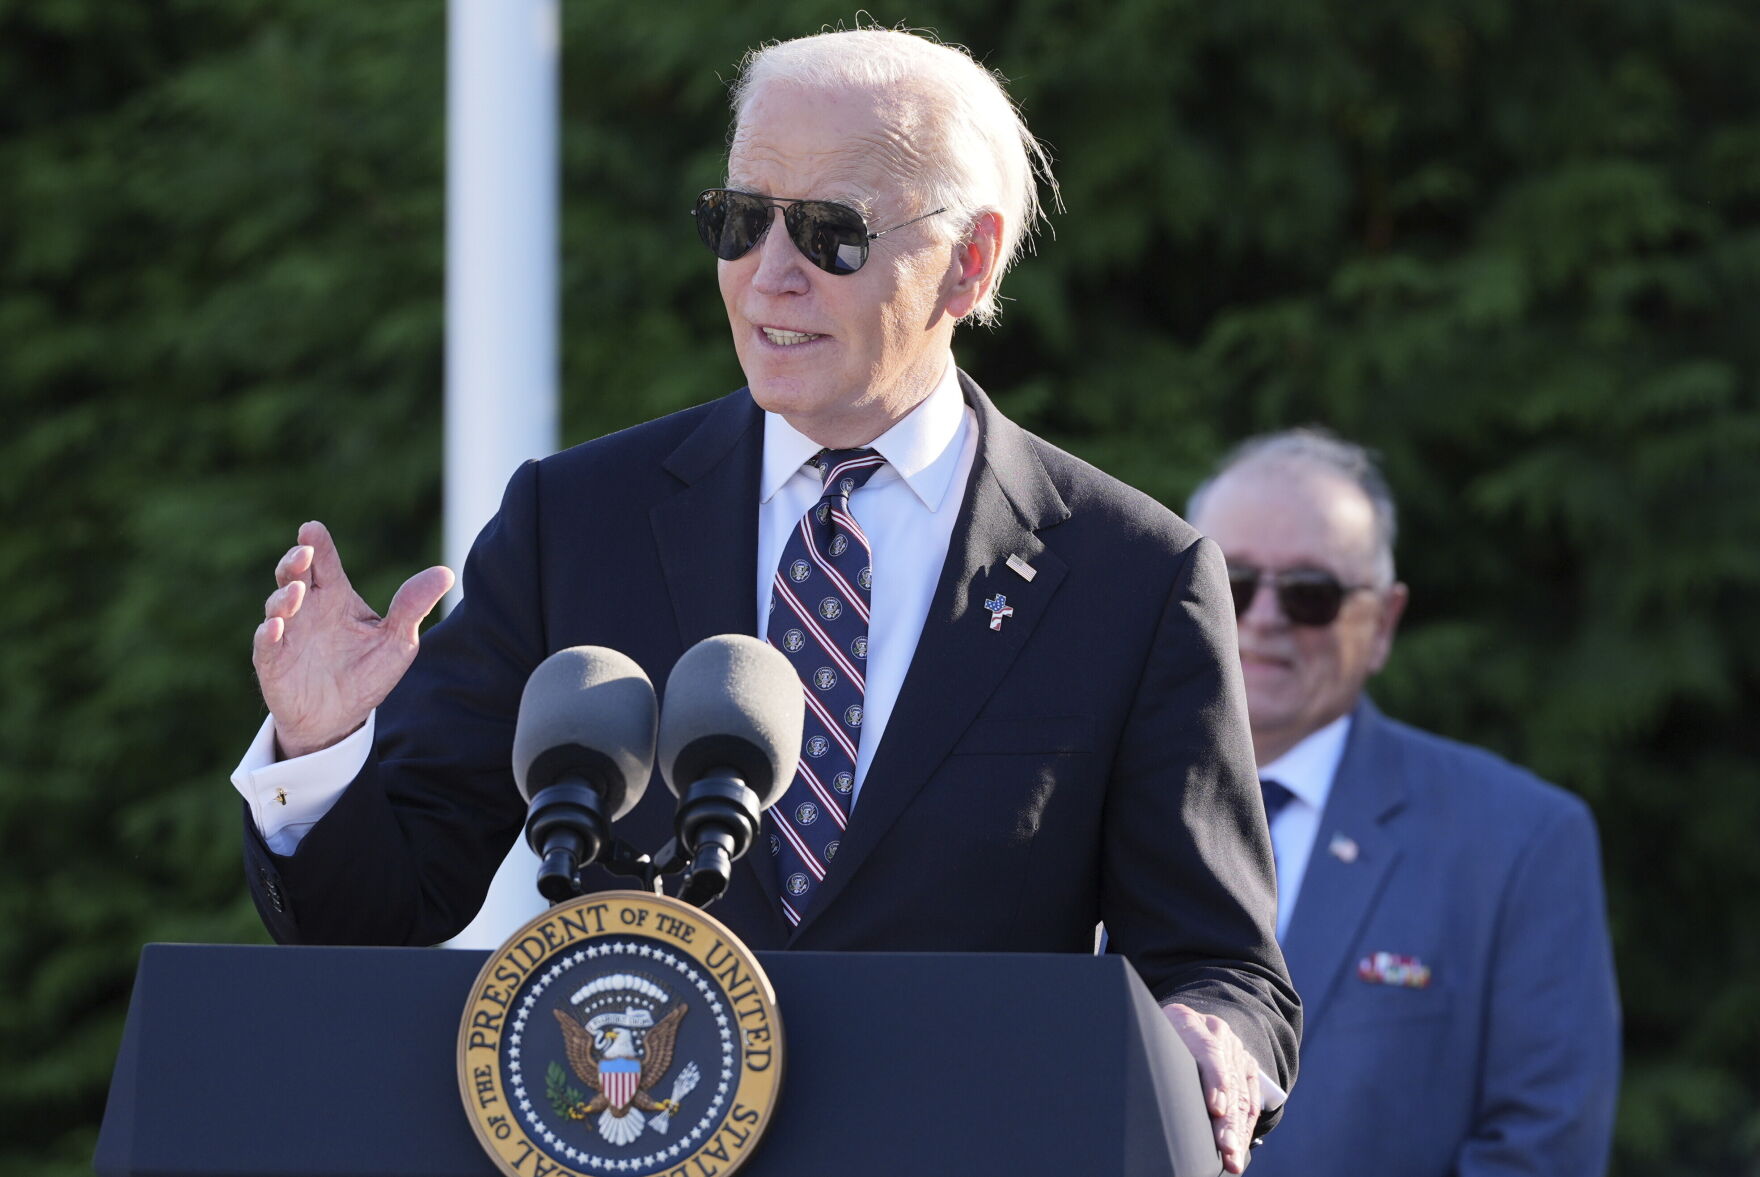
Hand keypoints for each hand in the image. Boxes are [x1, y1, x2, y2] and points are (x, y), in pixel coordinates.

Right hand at [252, 521, 453, 758]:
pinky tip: (276, 627)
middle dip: (295, 563)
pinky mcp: (273, 662)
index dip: (318, 545)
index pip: (326, 565)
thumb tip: (446, 573)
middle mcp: (307, 610)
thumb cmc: (367, 674)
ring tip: (297, 591)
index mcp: (336, 598)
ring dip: (284, 597)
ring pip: (277, 606)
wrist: (340, 719)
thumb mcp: (398, 641)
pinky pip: (265, 645)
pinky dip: (268, 635)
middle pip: (294, 575)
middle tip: (304, 552)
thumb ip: (412, 607)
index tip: (312, 529)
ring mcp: (287, 634)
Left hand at [1163, 1002, 1261, 1173]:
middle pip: (1227, 1078)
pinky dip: (1246, 1124)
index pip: (1207, 1049)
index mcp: (1186, 1020)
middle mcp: (1215, 1031)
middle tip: (1225, 1148)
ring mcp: (1234, 1048)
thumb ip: (1152, 1060)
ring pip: (1241, 1093)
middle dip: (1227, 1118)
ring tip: (1232, 1156)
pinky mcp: (1246, 1064)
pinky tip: (1240, 1145)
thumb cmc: (1151, 1037)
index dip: (1214, 1079)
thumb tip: (1144, 1092)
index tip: (1215, 1107)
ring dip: (1238, 1129)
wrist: (1175, 1022)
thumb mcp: (1146, 1039)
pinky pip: (1251, 1097)